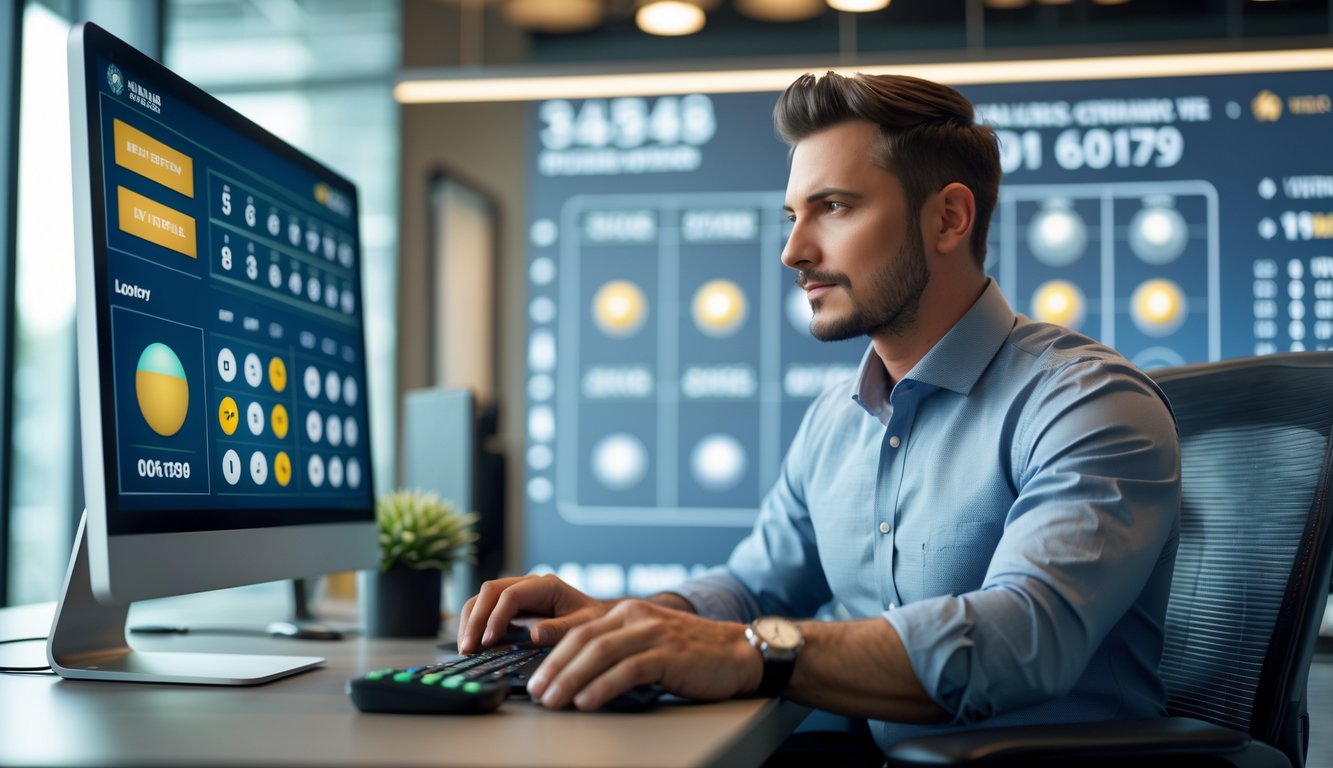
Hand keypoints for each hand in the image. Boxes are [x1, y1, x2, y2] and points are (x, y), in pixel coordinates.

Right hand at [457, 574, 609, 653]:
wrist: (598, 617)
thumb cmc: (593, 621)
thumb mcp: (584, 626)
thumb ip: (561, 629)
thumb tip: (535, 634)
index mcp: (546, 585)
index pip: (510, 595)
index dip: (496, 618)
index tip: (488, 642)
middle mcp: (528, 584)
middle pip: (490, 591)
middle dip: (475, 619)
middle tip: (468, 648)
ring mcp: (518, 592)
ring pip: (483, 598)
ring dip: (471, 621)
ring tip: (466, 649)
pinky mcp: (512, 605)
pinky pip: (487, 609)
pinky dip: (476, 624)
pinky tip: (475, 645)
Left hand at [527, 599, 761, 710]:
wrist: (738, 652)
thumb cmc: (690, 654)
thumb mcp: (647, 641)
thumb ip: (617, 649)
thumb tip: (576, 675)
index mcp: (626, 612)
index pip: (577, 631)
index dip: (550, 654)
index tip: (533, 678)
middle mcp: (635, 616)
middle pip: (582, 640)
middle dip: (553, 668)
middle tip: (536, 693)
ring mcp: (653, 633)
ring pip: (600, 653)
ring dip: (571, 679)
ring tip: (553, 700)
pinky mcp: (670, 654)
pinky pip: (628, 669)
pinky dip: (603, 686)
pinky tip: (587, 701)